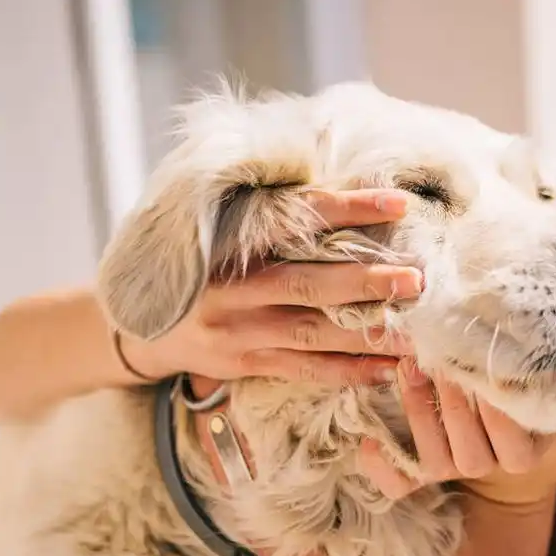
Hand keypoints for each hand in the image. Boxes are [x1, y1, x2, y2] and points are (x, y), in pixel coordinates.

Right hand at [117, 189, 419, 388]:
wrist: (138, 325)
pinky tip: (387, 369)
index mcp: (231, 241)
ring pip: (313, 334)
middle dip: (368, 282)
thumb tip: (346, 184)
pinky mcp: (245, 363)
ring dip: (368, 335)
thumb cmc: (200, 264)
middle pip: (311, 284)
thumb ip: (271, 213)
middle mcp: (235, 288)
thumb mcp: (220, 229)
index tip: (398, 204)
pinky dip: (348, 371)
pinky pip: (305, 370)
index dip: (349, 210)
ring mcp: (240, 330)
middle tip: (417, 278)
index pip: (298, 218)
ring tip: (417, 335)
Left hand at [357, 360, 555, 506]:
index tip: (486, 371)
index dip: (495, 410)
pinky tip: (367, 443)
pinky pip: (401, 483)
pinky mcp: (424, 473)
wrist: (517, 466)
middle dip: (450, 401)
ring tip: (409, 367)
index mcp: (523, 454)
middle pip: (466, 446)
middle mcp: (487, 466)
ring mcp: (454, 470)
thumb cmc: (548, 426)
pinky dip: (383, 469)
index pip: (511, 440)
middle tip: (437, 354)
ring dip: (418, 412)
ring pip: (433, 455)